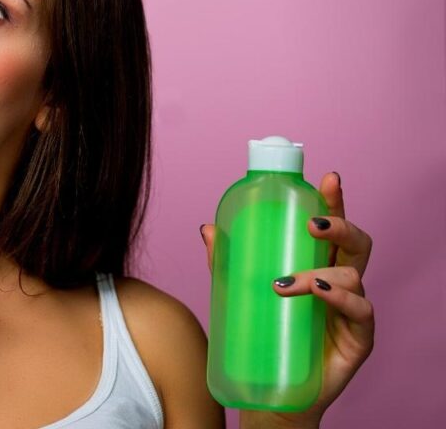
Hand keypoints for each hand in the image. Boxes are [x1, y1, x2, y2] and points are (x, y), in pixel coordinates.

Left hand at [201, 172, 374, 427]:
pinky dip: (342, 298)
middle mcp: (339, 280)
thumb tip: (208, 228)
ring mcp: (351, 308)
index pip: (329, 225)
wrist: (269, 391)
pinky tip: (320, 293)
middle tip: (312, 222)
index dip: (333, 200)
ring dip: (320, 271)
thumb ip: (226, 261)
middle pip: (354, 242)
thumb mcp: (238, 291)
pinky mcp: (358, 337)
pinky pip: (362, 311)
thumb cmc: (260, 333)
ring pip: (353, 274)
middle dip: (339, 224)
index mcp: (316, 262)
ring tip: (286, 282)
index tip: (328, 178)